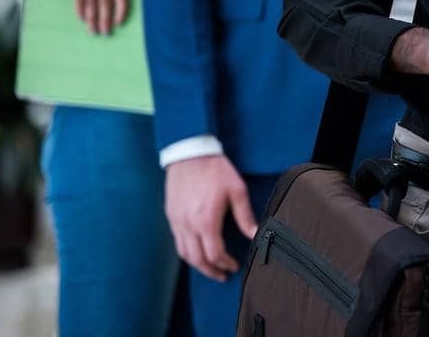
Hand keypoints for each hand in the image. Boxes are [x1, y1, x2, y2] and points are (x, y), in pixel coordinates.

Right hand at [55, 0, 130, 33]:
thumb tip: (119, 5)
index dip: (121, 10)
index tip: (119, 24)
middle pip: (107, 0)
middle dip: (106, 19)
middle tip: (105, 33)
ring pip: (93, 2)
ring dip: (93, 19)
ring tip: (93, 30)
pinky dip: (81, 10)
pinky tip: (83, 19)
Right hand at [165, 154, 256, 281]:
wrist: (190, 154)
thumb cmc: (216, 170)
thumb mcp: (237, 191)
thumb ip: (245, 216)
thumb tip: (257, 234)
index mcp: (206, 221)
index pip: (214, 254)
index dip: (226, 264)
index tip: (235, 266)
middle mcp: (188, 225)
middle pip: (197, 260)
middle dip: (211, 271)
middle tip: (223, 275)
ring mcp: (176, 222)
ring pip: (184, 254)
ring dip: (198, 265)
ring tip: (211, 268)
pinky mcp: (171, 216)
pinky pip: (177, 242)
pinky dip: (188, 252)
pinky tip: (198, 251)